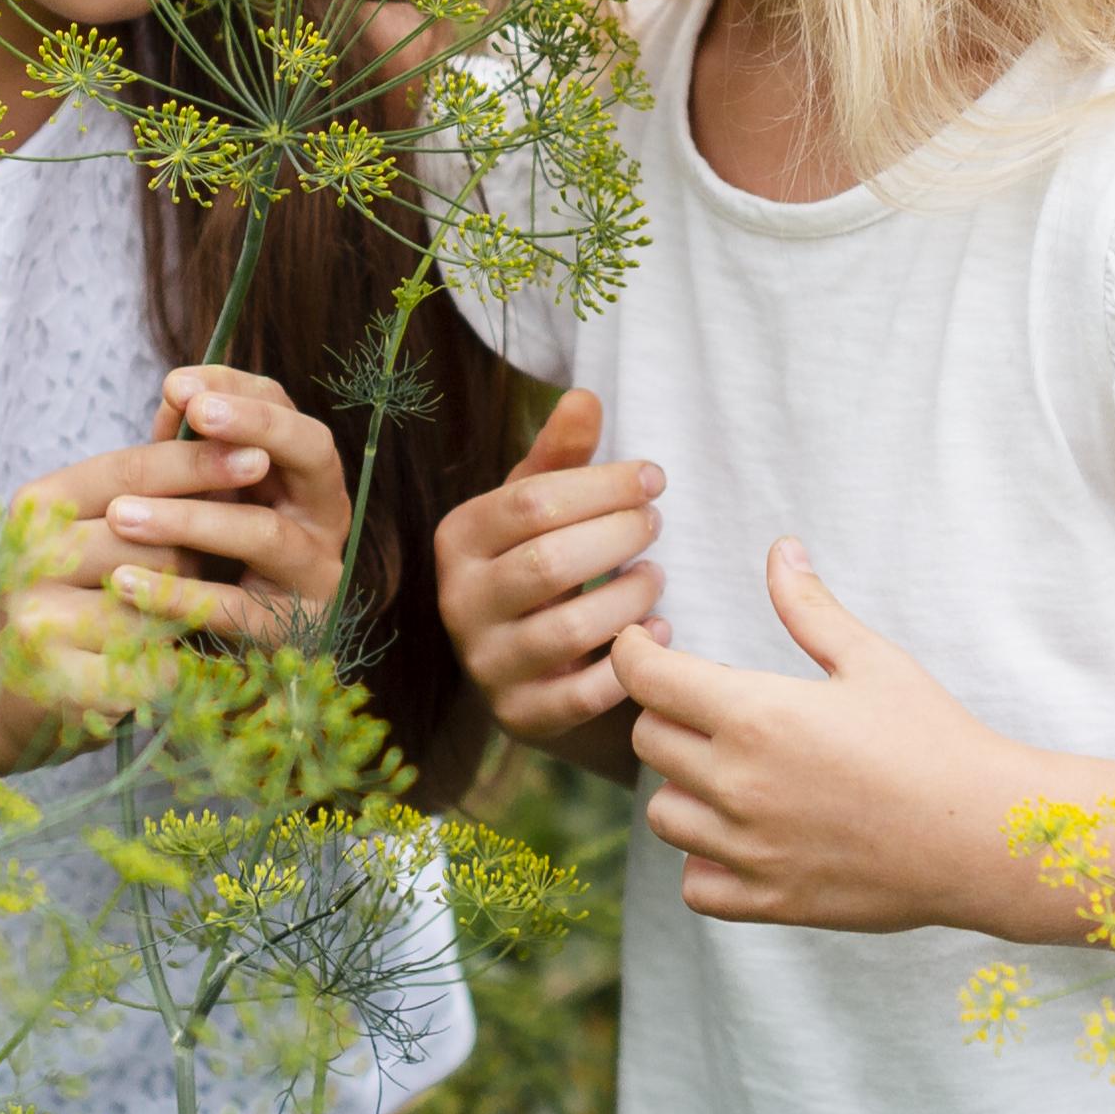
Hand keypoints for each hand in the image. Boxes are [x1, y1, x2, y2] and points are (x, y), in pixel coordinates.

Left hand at [12, 364, 351, 653]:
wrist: (229, 658)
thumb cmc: (208, 555)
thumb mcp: (201, 492)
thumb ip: (188, 445)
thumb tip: (176, 392)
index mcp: (303, 471)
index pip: (285, 407)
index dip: (238, 390)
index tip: (179, 384)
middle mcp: (323, 514)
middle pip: (311, 451)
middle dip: (256, 424)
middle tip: (197, 414)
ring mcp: (314, 573)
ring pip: (266, 533)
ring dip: (191, 518)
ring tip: (120, 514)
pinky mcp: (289, 632)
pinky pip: (234, 610)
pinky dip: (176, 594)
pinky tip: (123, 583)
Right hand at [432, 389, 664, 755]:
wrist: (524, 666)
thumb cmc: (538, 565)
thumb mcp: (538, 507)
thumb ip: (560, 455)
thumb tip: (585, 398)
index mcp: (457, 539)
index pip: (530, 504)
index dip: (602, 485)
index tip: (653, 478)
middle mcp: (459, 602)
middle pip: (549, 563)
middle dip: (619, 536)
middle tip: (657, 523)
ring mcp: (487, 664)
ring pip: (571, 629)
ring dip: (631, 595)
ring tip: (656, 574)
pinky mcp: (521, 715)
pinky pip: (584, 693)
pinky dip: (631, 659)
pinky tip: (657, 628)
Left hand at [617, 540, 1030, 930]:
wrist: (985, 835)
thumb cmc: (935, 739)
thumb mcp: (872, 661)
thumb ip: (811, 608)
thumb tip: (780, 550)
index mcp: (756, 715)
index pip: (646, 678)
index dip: (635, 653)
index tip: (646, 646)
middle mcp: (738, 783)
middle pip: (648, 741)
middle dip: (666, 714)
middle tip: (705, 706)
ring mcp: (749, 848)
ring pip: (662, 814)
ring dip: (682, 788)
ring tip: (727, 772)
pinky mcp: (769, 900)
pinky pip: (695, 884)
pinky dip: (704, 861)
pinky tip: (738, 838)